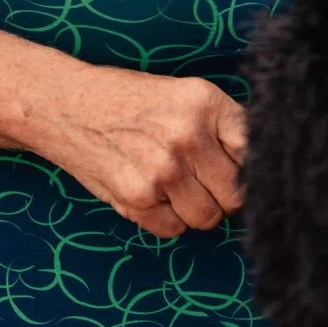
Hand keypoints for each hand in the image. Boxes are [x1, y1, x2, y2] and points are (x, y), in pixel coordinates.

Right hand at [22, 66, 248, 237]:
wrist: (61, 103)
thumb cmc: (126, 101)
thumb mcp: (179, 97)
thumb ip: (221, 129)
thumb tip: (266, 174)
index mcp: (204, 102)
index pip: (257, 154)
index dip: (250, 169)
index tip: (234, 172)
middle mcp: (187, 135)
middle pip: (237, 195)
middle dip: (222, 195)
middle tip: (198, 180)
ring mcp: (162, 169)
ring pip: (208, 217)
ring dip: (193, 209)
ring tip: (168, 184)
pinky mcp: (137, 197)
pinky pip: (174, 229)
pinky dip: (164, 218)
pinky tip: (146, 190)